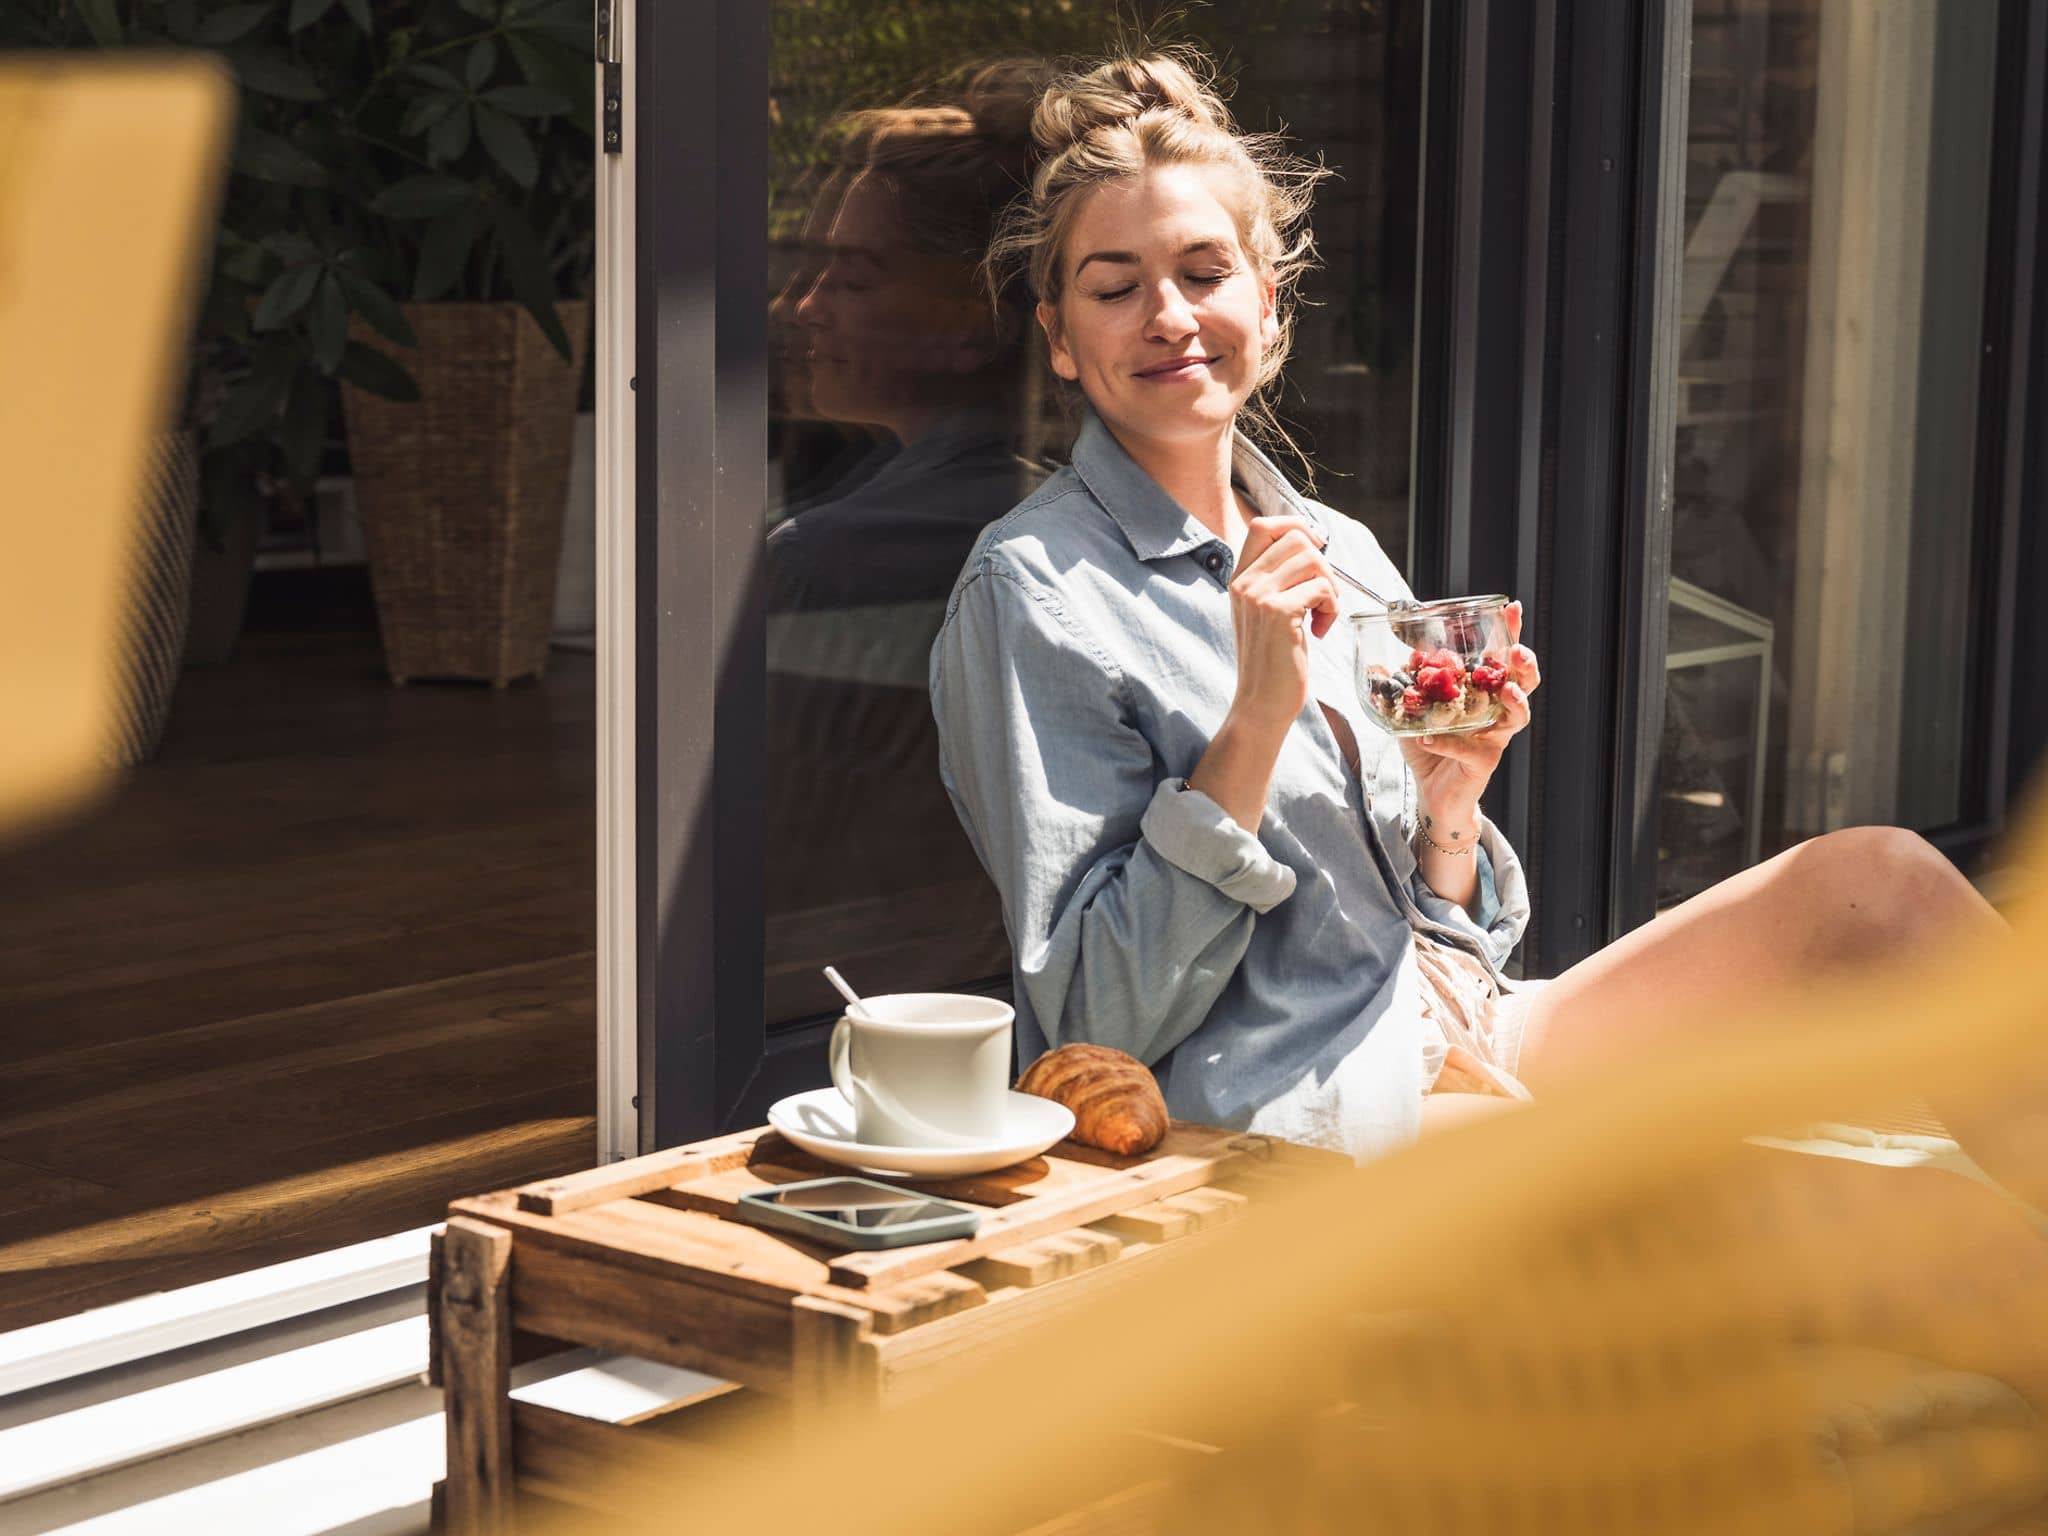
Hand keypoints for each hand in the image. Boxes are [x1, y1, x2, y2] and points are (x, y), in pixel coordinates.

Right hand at [1224, 516, 1339, 737]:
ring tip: (1321, 616)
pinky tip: (1320, 631)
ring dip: (1330, 587)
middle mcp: (1244, 583)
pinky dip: (1331, 608)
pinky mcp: (1279, 613)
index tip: (1316, 549)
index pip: (1263, 525)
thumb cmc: (1271, 660)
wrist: (1260, 703)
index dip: (1296, 526)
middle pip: (1296, 538)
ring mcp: (1258, 596)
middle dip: (1322, 565)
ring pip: (1313, 560)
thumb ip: (1277, 579)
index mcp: (1238, 579)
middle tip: (1322, 597)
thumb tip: (1313, 544)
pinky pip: (1321, 588)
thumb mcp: (1264, 612)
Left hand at [1398, 600, 1540, 825]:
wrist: (1432, 793)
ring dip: (1513, 700)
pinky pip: (1469, 749)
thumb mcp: (1409, 714)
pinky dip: (1448, 742)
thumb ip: (1398, 690)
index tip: (1511, 608)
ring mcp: (1494, 738)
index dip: (1510, 633)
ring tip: (1506, 690)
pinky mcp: (1483, 763)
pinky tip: (1429, 736)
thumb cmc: (1430, 748)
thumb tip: (1379, 665)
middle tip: (1517, 652)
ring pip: (1516, 717)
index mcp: (1482, 693)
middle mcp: (1495, 713)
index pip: (1501, 658)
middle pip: (1525, 684)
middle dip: (1525, 665)